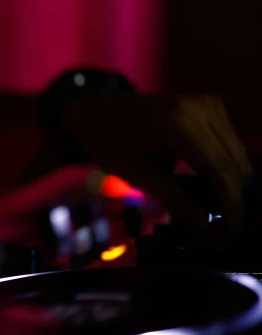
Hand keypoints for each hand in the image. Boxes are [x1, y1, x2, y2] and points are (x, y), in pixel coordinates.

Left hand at [65, 94, 252, 228]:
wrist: (98, 112)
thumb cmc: (109, 142)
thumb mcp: (135, 173)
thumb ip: (172, 197)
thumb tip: (204, 225)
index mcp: (176, 122)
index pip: (217, 168)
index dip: (228, 202)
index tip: (230, 231)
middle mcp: (199, 107)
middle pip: (232, 162)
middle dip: (228, 196)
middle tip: (216, 225)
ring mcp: (208, 103)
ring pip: (236, 155)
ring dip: (226, 183)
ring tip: (203, 204)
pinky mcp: (211, 106)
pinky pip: (230, 145)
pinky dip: (221, 168)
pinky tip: (200, 182)